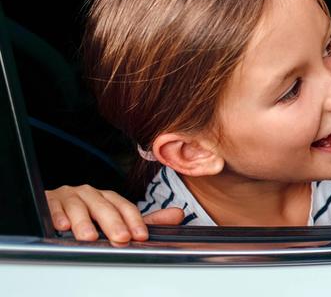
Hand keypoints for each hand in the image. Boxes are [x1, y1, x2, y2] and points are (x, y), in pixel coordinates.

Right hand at [45, 185, 184, 245]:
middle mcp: (91, 194)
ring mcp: (70, 196)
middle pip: (104, 207)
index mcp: (109, 197)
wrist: (55, 206)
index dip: (135, 221)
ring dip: (83, 222)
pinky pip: (54, 207)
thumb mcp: (117, 219)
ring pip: (79, 207)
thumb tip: (179, 214)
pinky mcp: (50, 202)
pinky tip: (61, 226)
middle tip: (120, 238)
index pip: (126, 207)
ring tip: (89, 236)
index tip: (141, 236)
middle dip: (113, 224)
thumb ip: (147, 220)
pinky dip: (58, 216)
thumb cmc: (89, 216)